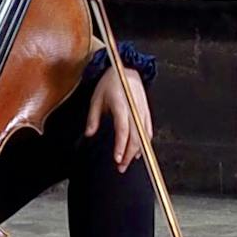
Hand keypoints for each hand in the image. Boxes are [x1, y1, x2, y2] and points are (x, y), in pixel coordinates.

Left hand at [85, 57, 155, 171]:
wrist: (127, 69)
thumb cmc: (110, 83)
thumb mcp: (96, 98)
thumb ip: (93, 118)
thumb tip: (88, 134)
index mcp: (121, 105)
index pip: (123, 130)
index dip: (121, 146)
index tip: (117, 158)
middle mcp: (134, 109)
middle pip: (135, 137)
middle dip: (129, 154)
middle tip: (121, 167)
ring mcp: (142, 111)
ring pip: (143, 135)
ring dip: (137, 151)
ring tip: (128, 162)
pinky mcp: (147, 111)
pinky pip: (148, 130)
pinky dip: (145, 142)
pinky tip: (139, 151)